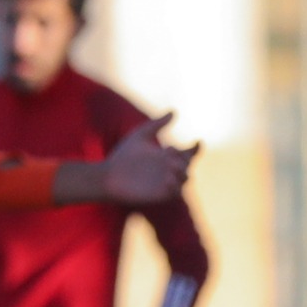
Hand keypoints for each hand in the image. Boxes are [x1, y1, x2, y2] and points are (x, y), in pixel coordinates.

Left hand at [59, 113, 197, 207]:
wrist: (109, 175)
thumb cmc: (123, 155)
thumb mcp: (141, 135)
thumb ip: (157, 124)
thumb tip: (174, 111)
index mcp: (166, 156)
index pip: (187, 153)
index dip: (196, 148)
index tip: (197, 141)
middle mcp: (168, 169)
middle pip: (188, 164)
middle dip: (185, 157)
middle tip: (169, 150)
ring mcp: (165, 183)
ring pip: (186, 179)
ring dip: (182, 171)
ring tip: (170, 165)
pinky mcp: (159, 195)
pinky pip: (175, 193)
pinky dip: (175, 186)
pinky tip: (166, 178)